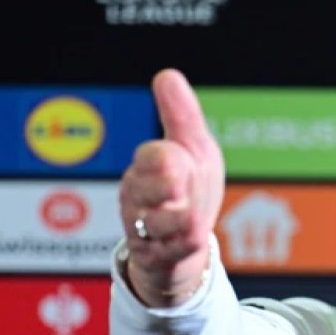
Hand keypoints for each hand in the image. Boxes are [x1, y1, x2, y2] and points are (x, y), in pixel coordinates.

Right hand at [118, 69, 225, 306]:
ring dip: (179, 216)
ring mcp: (145, 230)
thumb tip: (166, 75)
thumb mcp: (193, 149)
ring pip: (159, 221)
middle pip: (153, 187)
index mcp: (146, 167)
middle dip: (171, 184)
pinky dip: (186, 242)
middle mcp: (139, 198)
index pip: (152, 156)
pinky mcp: (158, 258)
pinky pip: (173, 250)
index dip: (169, 158)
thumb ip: (180, 115)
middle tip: (180, 183)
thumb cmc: (191, 191)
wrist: (186, 246)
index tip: (179, 159)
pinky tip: (196, 235)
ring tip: (189, 213)